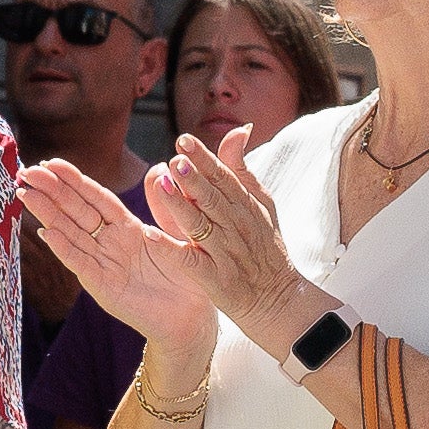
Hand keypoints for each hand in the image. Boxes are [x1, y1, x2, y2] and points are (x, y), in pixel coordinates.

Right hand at [20, 155, 221, 354]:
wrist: (191, 320)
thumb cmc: (188, 278)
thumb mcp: (179, 235)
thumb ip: (165, 205)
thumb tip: (160, 167)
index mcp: (128, 228)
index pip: (96, 198)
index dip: (75, 180)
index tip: (52, 163)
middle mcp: (110, 243)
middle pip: (77, 212)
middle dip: (52, 191)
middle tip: (28, 171)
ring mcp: (103, 264)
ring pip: (71, 234)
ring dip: (48, 214)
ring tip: (26, 194)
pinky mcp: (102, 287)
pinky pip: (81, 263)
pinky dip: (64, 247)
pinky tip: (47, 231)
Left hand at [144, 135, 315, 352]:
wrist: (278, 299)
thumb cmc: (265, 247)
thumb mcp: (262, 205)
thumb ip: (243, 169)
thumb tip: (240, 129)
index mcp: (246, 207)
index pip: (224, 178)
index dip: (205, 159)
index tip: (184, 140)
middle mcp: (236, 227)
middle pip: (212, 199)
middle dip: (193, 179)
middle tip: (176, 159)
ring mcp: (225, 253)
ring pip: (199, 226)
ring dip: (179, 206)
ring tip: (161, 186)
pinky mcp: (214, 279)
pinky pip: (189, 262)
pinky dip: (170, 249)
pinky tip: (150, 236)